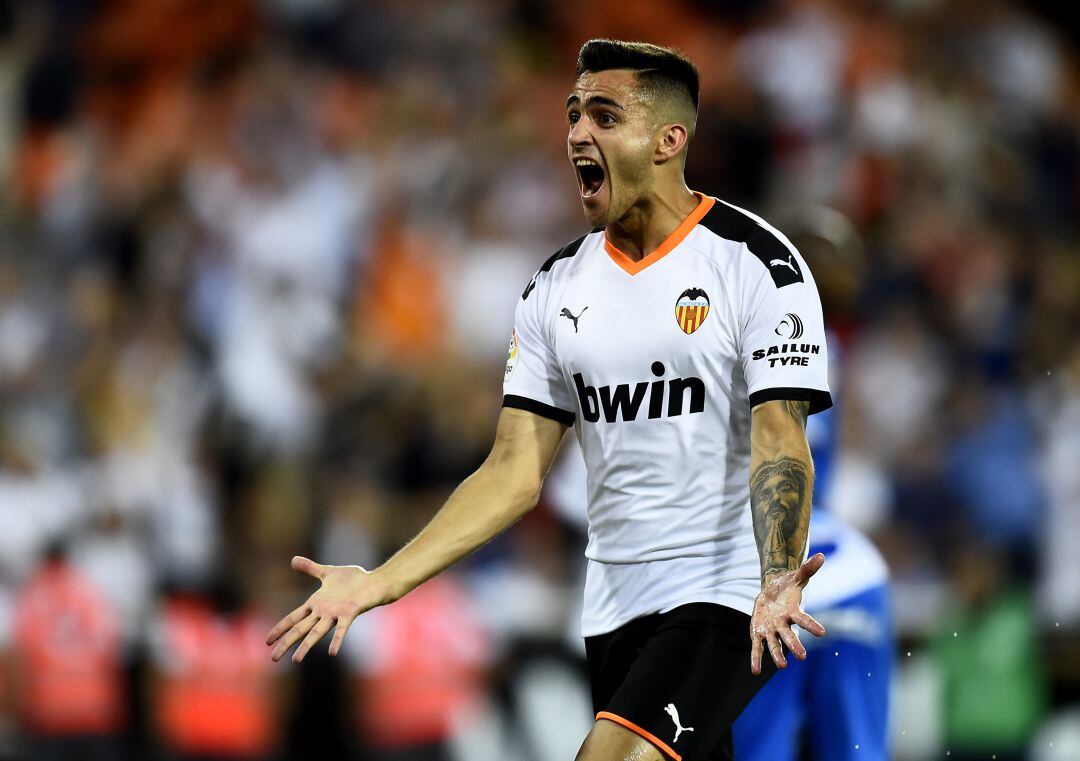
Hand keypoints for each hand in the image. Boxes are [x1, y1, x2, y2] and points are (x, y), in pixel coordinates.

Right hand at [266, 556, 389, 662]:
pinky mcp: (349, 613)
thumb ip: (310, 568)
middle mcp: (323, 612)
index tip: (267, 641)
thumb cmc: (353, 579)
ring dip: (306, 646)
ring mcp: (335, 614)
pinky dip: (337, 640)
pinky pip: (342, 629)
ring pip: (317, 632)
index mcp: (316, 604)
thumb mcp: (327, 572)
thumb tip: (292, 560)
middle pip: (300, 629)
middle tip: (273, 659)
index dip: (280, 629)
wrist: (374, 582)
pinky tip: (332, 652)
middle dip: (286, 643)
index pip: (293, 618)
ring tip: (296, 660)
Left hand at [749, 552, 825, 674]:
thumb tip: (821, 556)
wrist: (772, 593)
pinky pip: (757, 647)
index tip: (822, 633)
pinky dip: (756, 659)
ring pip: (774, 644)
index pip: (804, 619)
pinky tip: (755, 671)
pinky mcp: (759, 633)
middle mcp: (783, 624)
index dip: (811, 625)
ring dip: (777, 655)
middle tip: (802, 656)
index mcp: (793, 612)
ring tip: (781, 666)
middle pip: (789, 635)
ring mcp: (771, 630)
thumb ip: (808, 569)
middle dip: (794, 645)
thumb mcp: (796, 577)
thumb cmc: (787, 587)